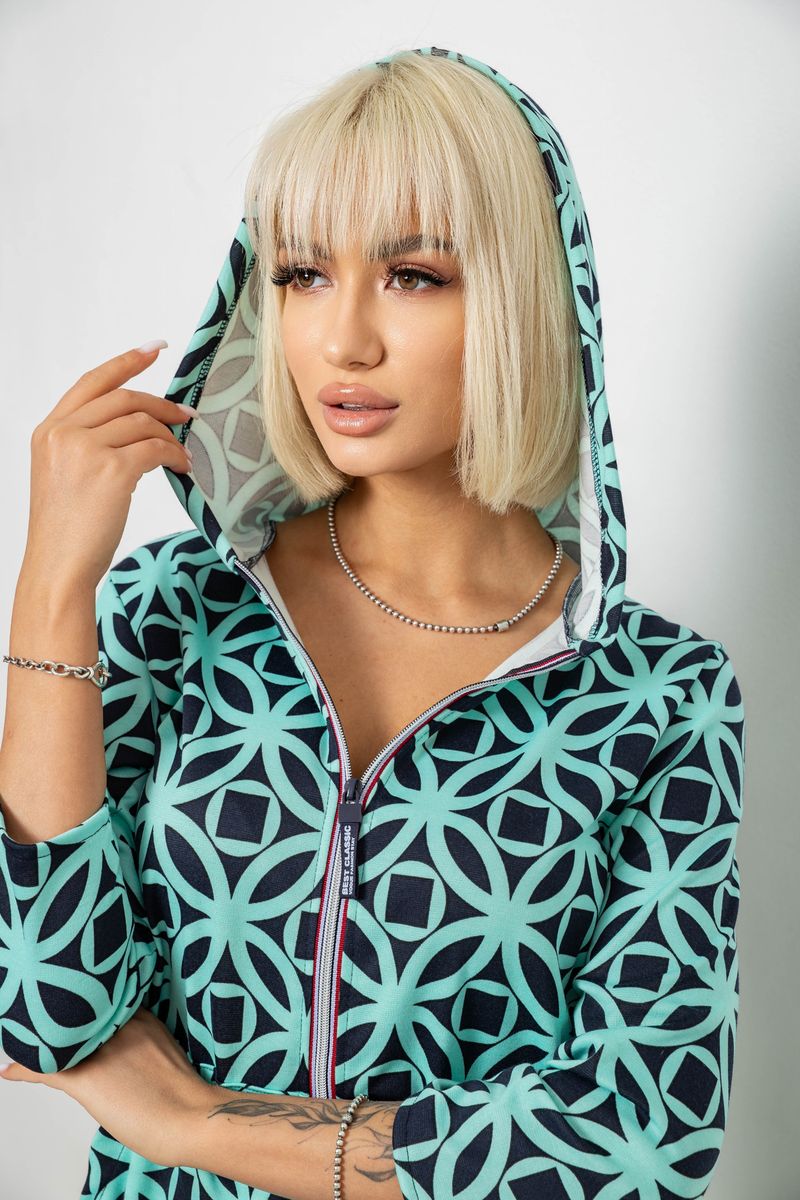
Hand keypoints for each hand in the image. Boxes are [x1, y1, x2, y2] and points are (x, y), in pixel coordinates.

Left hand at [0, 1007, 212, 1169]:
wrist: (193, 1118)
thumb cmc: (185, 1096)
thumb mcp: (165, 1055)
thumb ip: (143, 1045)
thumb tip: (129, 1059)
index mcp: (139, 1017)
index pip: (99, 1002)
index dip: (81, 1004)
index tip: (68, 1002)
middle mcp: (118, 1026)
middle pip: (76, 1014)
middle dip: (59, 1016)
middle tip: (40, 1015)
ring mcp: (101, 1051)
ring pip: (58, 1038)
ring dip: (42, 1039)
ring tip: (26, 1035)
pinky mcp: (86, 1079)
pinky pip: (45, 1069)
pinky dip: (25, 1068)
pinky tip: (12, 1070)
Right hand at [23, 342, 193, 590]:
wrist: (58, 568)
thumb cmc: (66, 531)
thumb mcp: (64, 476)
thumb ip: (88, 445)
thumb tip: (138, 428)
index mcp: (48, 431)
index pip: (92, 382)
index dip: (126, 361)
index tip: (153, 349)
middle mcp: (63, 433)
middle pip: (124, 398)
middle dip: (162, 404)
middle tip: (187, 415)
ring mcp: (85, 450)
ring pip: (143, 422)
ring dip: (171, 435)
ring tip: (185, 453)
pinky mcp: (112, 470)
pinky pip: (156, 448)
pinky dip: (176, 455)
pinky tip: (183, 467)